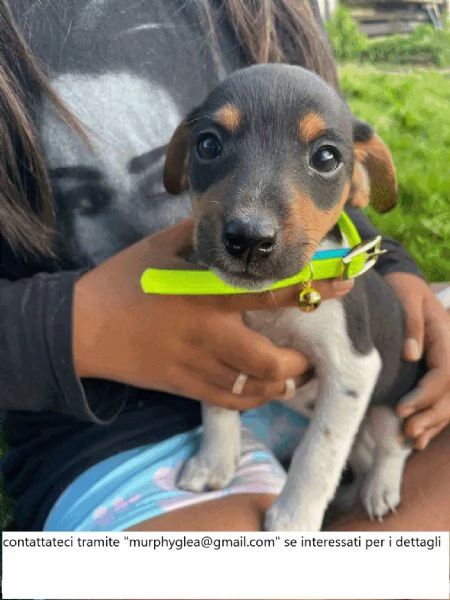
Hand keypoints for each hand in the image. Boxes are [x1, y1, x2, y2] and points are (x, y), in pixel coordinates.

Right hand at [74, 219, 353, 410]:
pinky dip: (255, 398)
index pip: (273, 290)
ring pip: (255, 387)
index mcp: (206, 292)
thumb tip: (237, 225)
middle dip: (302, 361)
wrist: (83, 327)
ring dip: (284, 384)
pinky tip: (264, 388)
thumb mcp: (163, 246)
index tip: (345, 282)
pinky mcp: (184, 386)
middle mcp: (207, 332)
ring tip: (296, 374)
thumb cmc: (125, 279)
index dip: (314, 287)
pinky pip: (230, 401)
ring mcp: (196, 364)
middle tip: (312, 353)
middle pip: (272, 359)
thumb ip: (204, 235)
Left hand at [385, 272, 449, 448]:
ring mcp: (446, 361)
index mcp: (445, 337)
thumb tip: (412, 354)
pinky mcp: (436, 368)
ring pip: (449, 400)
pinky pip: (442, 398)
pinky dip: (433, 419)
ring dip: (433, 422)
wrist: (405, 281)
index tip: (401, 409)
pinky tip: (421, 438)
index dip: (425, 395)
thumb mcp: (406, 297)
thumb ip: (412, 325)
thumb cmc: (403, 287)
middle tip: (406, 431)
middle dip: (430, 415)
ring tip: (412, 440)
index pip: (444, 373)